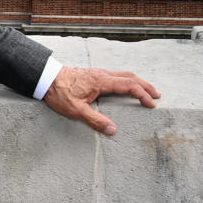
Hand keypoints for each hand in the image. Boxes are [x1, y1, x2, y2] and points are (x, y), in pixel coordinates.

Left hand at [43, 66, 160, 136]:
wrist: (45, 78)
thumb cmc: (59, 93)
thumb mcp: (76, 110)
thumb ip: (95, 120)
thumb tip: (113, 130)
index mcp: (101, 81)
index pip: (129, 85)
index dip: (142, 94)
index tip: (152, 104)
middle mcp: (101, 74)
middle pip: (130, 76)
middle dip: (145, 86)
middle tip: (156, 95)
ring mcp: (97, 73)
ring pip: (123, 74)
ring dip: (136, 82)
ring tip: (145, 91)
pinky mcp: (92, 74)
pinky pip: (115, 75)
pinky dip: (126, 81)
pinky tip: (125, 88)